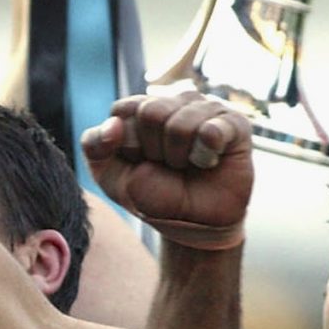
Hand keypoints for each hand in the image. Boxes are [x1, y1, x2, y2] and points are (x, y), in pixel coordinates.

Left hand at [81, 92, 253, 248]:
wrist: (192, 225)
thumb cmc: (153, 196)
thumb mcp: (111, 176)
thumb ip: (95, 145)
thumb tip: (113, 123)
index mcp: (142, 109)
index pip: (124, 109)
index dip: (128, 144)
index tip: (138, 162)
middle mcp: (174, 103)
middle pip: (151, 111)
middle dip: (154, 150)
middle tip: (167, 166)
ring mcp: (205, 109)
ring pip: (180, 123)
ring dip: (179, 157)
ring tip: (188, 167)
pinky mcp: (233, 124)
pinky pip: (213, 129)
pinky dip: (206, 153)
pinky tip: (209, 161)